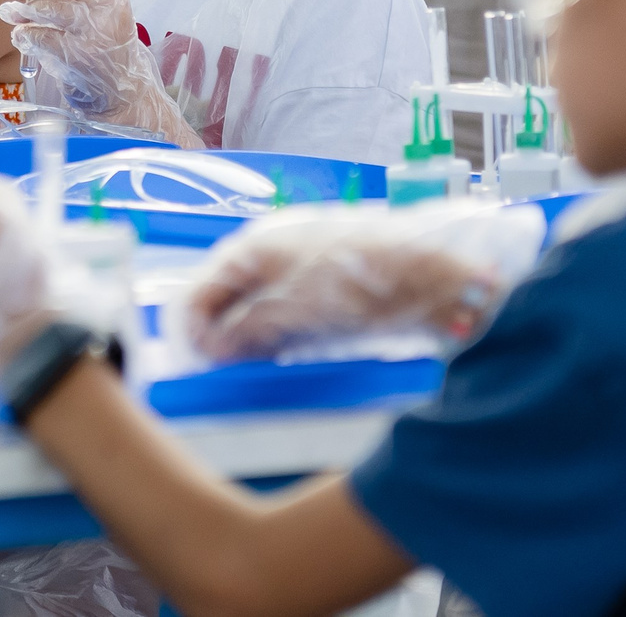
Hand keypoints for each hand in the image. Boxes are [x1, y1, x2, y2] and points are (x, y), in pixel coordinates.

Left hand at [0, 0, 194, 143]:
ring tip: (9, 11)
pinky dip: (25, 35)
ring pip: (49, 8)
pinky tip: (19, 35)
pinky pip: (42, 38)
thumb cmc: (104, 38)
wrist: (122, 82)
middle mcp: (107, 6)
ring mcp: (94, 31)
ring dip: (23, 9)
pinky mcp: (80, 55)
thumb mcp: (101, 7)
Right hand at [183, 203, 544, 363]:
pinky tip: (285, 363)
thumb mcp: (290, 308)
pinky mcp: (328, 296)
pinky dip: (278, 343)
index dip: (192, 330)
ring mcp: (301, 274)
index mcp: (255, 246)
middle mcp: (272, 255)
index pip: (201, 289)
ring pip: (256, 315)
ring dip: (249, 345)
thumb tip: (207, 350)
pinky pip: (286, 322)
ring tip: (252, 376)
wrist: (432, 276)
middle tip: (223, 379)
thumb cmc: (354, 282)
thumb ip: (244, 329)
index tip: (197, 370)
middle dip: (219, 340)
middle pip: (226, 302)